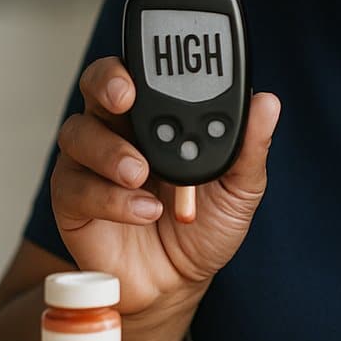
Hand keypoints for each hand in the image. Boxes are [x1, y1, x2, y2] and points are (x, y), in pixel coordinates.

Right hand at [50, 57, 280, 340]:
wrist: (179, 283)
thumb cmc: (205, 225)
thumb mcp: (240, 188)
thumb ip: (250, 146)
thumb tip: (267, 103)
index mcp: (159, 113)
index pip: (146, 68)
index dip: (147, 56)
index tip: (160, 63)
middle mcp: (120, 128)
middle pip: (99, 84)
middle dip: (109, 82)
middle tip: (127, 98)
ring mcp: (92, 162)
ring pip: (80, 132)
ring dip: (110, 150)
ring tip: (140, 174)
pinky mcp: (73, 200)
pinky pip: (77, 186)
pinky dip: (111, 197)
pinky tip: (143, 210)